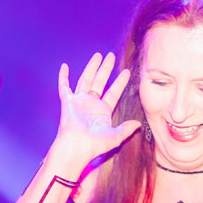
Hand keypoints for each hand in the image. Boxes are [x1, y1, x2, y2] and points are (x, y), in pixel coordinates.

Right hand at [47, 52, 138, 175]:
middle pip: (100, 82)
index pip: (113, 92)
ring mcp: (79, 102)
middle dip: (106, 69)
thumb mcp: (115, 137)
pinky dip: (63, 77)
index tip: (126, 72)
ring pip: (86, 79)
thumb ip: (126, 129)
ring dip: (91, 67)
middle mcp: (91, 104)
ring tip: (98, 55)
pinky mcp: (67, 102)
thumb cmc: (95, 145)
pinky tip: (64, 66)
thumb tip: (138, 124)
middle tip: (111, 56)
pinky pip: (64, 87)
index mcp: (102, 112)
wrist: (77, 146)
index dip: (120, 82)